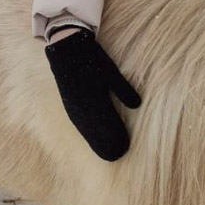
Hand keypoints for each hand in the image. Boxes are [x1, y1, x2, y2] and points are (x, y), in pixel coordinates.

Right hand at [45, 29, 140, 160]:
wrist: (67, 49)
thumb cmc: (92, 59)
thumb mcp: (111, 72)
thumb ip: (123, 90)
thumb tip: (137, 105)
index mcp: (95, 100)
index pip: (107, 126)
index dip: (116, 138)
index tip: (126, 149)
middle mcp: (83, 108)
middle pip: (97, 133)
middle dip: (108, 145)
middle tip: (120, 156)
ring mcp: (74, 108)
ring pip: (88, 132)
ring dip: (97, 143)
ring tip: (108, 154)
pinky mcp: (70, 106)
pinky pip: (80, 125)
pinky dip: (89, 135)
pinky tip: (94, 141)